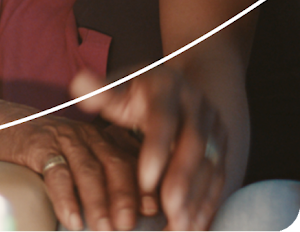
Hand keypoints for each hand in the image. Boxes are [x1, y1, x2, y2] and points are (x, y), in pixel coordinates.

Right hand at [0, 101, 140, 230]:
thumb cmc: (42, 152)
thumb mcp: (75, 160)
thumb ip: (100, 178)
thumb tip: (131, 215)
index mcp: (101, 139)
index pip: (130, 161)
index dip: (144, 186)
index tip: (153, 210)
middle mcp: (86, 136)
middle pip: (114, 164)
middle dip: (125, 196)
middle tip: (129, 224)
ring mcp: (62, 138)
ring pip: (88, 170)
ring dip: (98, 202)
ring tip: (104, 229)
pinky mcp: (37, 145)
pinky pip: (56, 172)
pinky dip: (65, 198)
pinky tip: (71, 219)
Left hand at [71, 69, 227, 230]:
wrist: (178, 85)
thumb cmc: (138, 91)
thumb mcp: (119, 87)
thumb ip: (101, 91)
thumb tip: (79, 84)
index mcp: (167, 89)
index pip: (164, 121)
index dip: (156, 151)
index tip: (144, 181)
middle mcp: (197, 108)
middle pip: (194, 146)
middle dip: (183, 180)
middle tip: (170, 210)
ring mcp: (214, 129)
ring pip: (211, 165)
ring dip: (199, 197)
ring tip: (182, 225)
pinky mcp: (222, 148)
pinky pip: (219, 178)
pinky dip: (209, 203)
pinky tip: (195, 226)